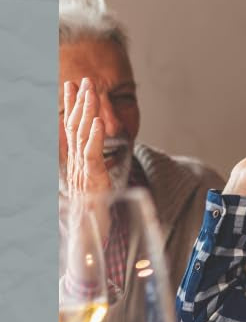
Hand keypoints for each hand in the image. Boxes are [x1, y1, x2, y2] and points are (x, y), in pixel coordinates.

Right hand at [62, 78, 112, 240]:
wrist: (89, 241)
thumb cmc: (95, 215)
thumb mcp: (95, 186)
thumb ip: (94, 169)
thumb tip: (96, 154)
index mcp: (78, 163)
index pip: (73, 130)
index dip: (72, 107)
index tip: (72, 85)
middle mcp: (76, 165)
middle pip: (75, 128)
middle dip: (79, 102)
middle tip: (82, 80)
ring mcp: (82, 173)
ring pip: (82, 137)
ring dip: (86, 112)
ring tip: (90, 91)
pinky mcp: (92, 182)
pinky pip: (91, 157)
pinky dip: (94, 138)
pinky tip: (97, 122)